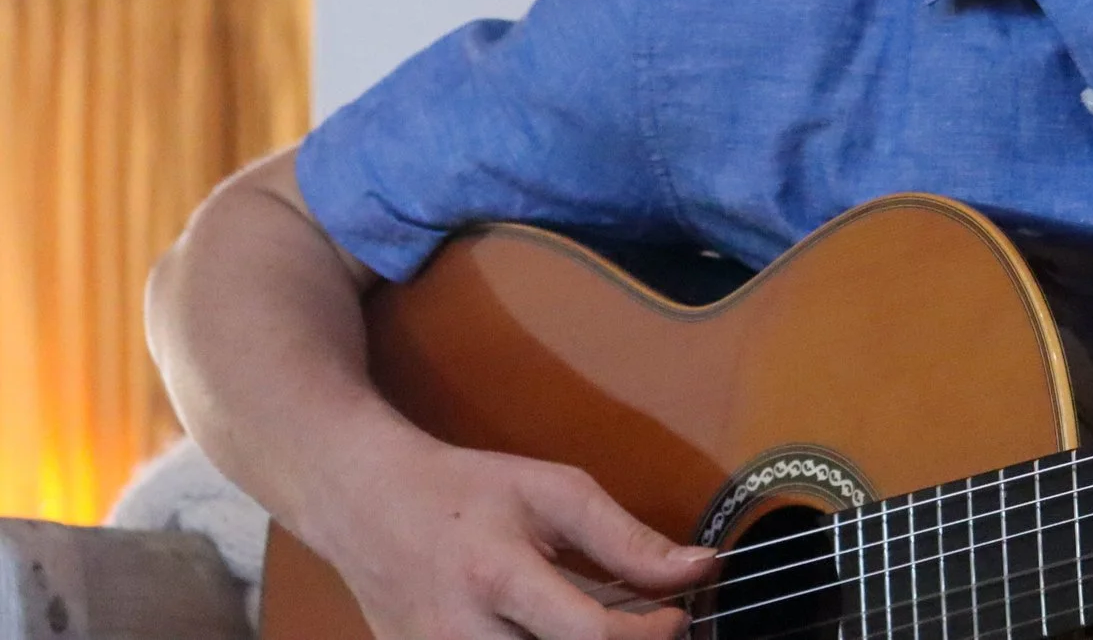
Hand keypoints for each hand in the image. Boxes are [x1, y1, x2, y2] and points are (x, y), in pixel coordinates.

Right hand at [307, 422, 712, 639]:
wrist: (365, 505)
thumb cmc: (467, 491)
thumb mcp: (552, 493)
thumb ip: (626, 539)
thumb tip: (701, 568)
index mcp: (498, 577)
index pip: (588, 634)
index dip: (648, 634)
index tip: (677, 615)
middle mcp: (463, 636)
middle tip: (649, 631)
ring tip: (607, 632)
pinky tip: (559, 637)